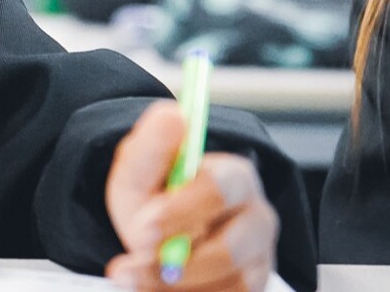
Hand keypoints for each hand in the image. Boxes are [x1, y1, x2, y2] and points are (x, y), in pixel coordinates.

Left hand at [104, 101, 277, 291]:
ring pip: (230, 282)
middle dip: (181, 261)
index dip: (182, 211)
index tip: (142, 228)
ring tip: (131, 278)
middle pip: (233, 247)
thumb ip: (153, 145)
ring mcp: (259, 259)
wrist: (153, 233)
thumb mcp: (139, 167)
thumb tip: (175, 115)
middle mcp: (257, 219)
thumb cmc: (153, 194)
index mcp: (235, 176)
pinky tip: (151, 290)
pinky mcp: (251, 289)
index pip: (221, 189)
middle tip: (132, 265)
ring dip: (174, 287)